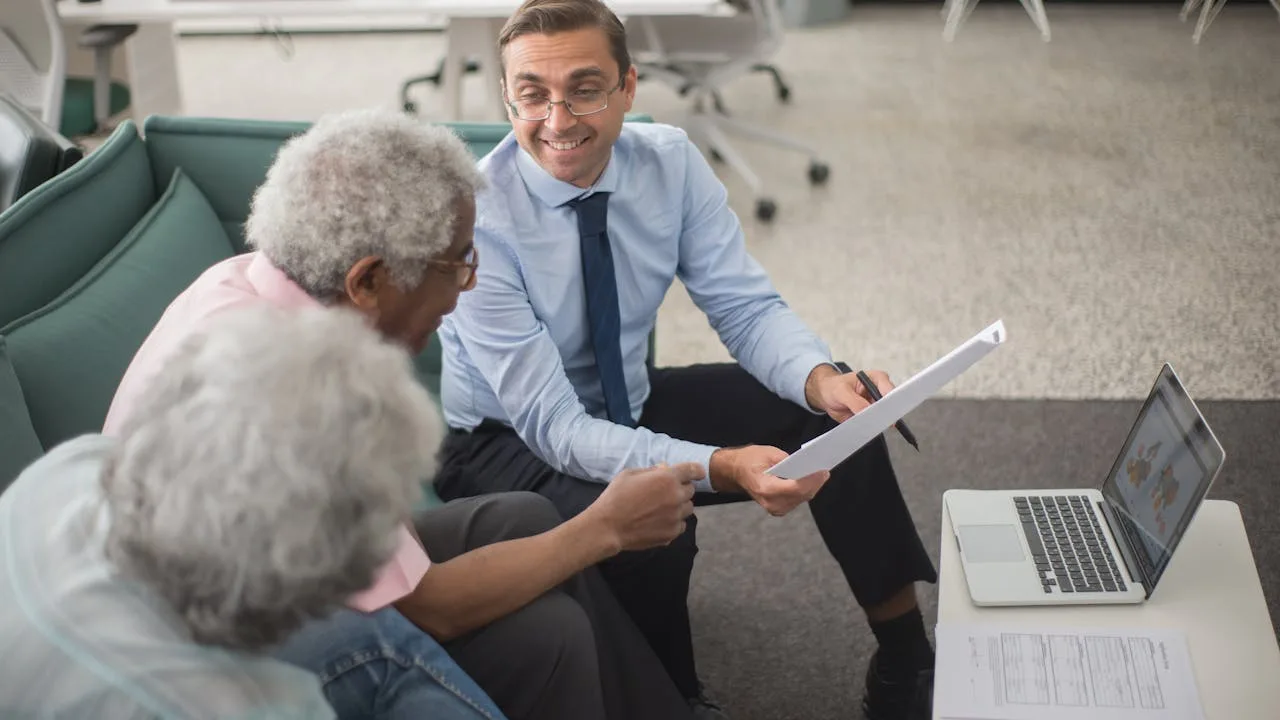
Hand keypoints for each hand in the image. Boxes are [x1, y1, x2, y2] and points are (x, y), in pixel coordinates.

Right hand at [586, 462, 700, 551]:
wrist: (608, 526)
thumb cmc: (616, 497)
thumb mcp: (630, 474)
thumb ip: (651, 470)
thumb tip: (664, 468)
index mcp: (667, 478)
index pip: (693, 470)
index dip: (696, 471)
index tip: (698, 473)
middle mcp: (676, 497)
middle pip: (690, 490)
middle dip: (680, 489)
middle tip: (665, 493)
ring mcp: (675, 516)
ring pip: (688, 508)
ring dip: (679, 506)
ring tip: (661, 508)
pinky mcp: (672, 533)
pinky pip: (681, 525)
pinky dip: (674, 522)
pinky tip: (659, 521)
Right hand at [709, 446, 829, 516]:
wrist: (735, 471)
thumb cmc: (748, 460)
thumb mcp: (768, 453)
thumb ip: (787, 460)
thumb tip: (806, 463)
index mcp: (765, 488)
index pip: (795, 488)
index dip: (811, 480)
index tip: (822, 471)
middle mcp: (771, 503)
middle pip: (801, 495)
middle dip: (815, 482)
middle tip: (825, 470)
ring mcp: (775, 508)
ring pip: (802, 499)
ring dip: (812, 486)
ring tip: (821, 473)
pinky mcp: (779, 509)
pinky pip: (798, 500)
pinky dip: (806, 490)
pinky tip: (812, 480)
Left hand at [805, 364, 895, 422]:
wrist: (825, 395)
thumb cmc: (833, 386)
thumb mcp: (841, 391)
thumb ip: (855, 401)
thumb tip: (866, 412)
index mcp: (876, 379)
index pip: (889, 390)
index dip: (889, 402)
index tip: (883, 412)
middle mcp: (879, 392)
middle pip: (889, 405)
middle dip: (883, 414)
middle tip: (874, 421)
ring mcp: (875, 405)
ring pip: (882, 417)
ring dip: (876, 423)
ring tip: (866, 425)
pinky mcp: (870, 415)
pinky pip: (873, 424)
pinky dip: (869, 427)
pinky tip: (863, 429)